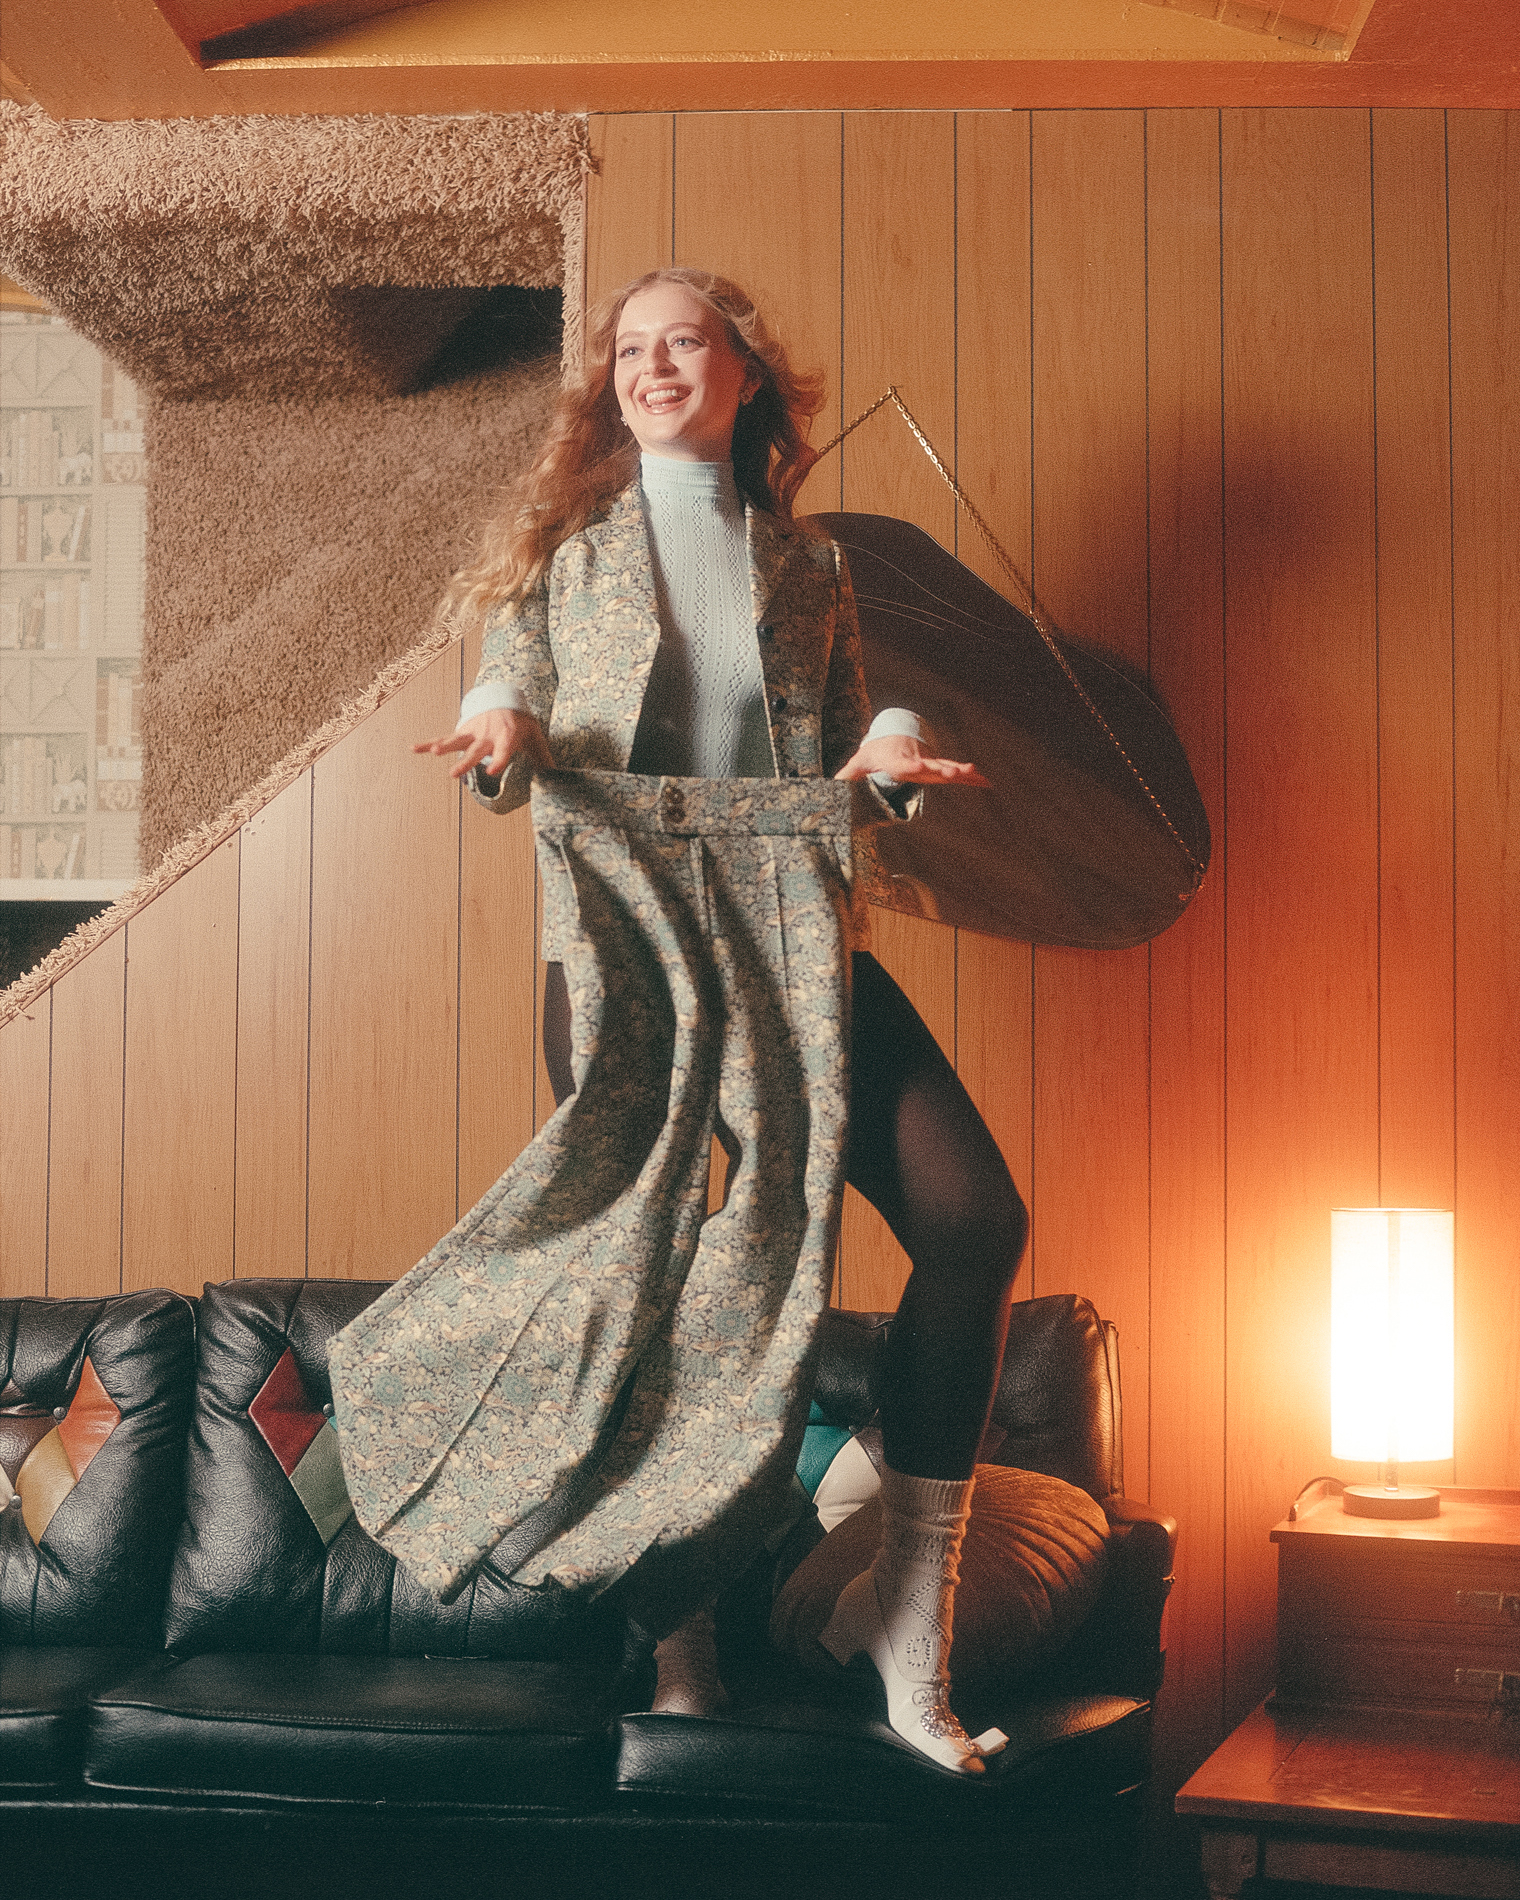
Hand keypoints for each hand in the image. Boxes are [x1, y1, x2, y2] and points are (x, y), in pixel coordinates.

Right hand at [413, 709, 553, 780]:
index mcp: (507, 737)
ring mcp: (473, 732)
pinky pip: (444, 737)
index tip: (492, 771)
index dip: (499, 760)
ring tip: (433, 752)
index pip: (504, 751)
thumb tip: (556, 776)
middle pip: (476, 750)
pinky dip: (428, 743)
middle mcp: (488, 735)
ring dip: (445, 746)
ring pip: (457, 741)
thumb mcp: (535, 737)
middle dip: (465, 761)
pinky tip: (414, 748)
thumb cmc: (521, 723)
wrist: (506, 699)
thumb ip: (543, 757)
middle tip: (453, 773)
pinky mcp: (463, 731)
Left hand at [834, 735, 989, 787]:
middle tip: (954, 771)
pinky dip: (972, 777)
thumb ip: (849, 773)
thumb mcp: (860, 761)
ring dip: (961, 772)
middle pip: (930, 766)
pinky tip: (987, 782)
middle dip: (942, 769)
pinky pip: (957, 773)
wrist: (895, 735)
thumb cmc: (875, 752)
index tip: (916, 767)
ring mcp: (930, 764)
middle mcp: (917, 761)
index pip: (903, 764)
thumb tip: (832, 784)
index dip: (909, 766)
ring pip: (946, 768)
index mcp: (897, 761)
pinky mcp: (938, 768)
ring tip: (975, 773)